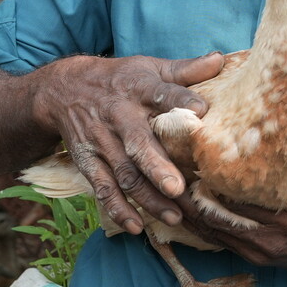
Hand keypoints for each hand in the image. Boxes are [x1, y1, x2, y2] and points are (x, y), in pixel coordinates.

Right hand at [27, 53, 223, 233]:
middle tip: (179, 188)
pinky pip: (102, 187)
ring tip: (173, 216)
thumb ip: (185, 70)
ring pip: (124, 173)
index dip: (180, 100)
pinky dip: (117, 208)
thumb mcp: (149, 67)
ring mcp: (101, 141)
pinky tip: (136, 226)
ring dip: (147, 197)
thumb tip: (222, 60)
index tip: (202, 110)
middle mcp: (118, 116)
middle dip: (157, 167)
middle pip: (138, 143)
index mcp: (138, 89)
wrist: (64, 89)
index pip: (161, 93)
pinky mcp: (87, 161)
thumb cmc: (120, 80)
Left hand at [170, 162, 286, 285]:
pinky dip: (197, 222)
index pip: (233, 191)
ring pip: (207, 229)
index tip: (188, 146)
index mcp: (285, 212)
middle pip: (211, 212)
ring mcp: (256, 250)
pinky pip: (215, 240)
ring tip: (163, 183)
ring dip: (184, 207)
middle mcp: (266, 235)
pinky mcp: (252, 257)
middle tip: (163, 162)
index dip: (206, 171)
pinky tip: (180, 206)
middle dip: (184, 189)